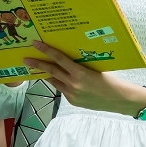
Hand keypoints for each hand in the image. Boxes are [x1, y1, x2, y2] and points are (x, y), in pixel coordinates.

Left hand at [23, 41, 145, 115]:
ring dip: (48, 74)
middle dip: (38, 64)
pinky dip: (61, 82)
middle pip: (51, 71)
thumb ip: (80, 65)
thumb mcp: (95, 68)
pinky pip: (62, 89)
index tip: (36, 44)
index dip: (46, 50)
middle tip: (26, 59)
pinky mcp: (72, 102)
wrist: (119, 100)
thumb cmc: (111, 80)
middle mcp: (73, 85)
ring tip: (39, 68)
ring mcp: (72, 95)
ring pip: (55, 81)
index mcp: (80, 73)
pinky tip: (61, 78)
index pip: (59, 59)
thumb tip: (66, 59)